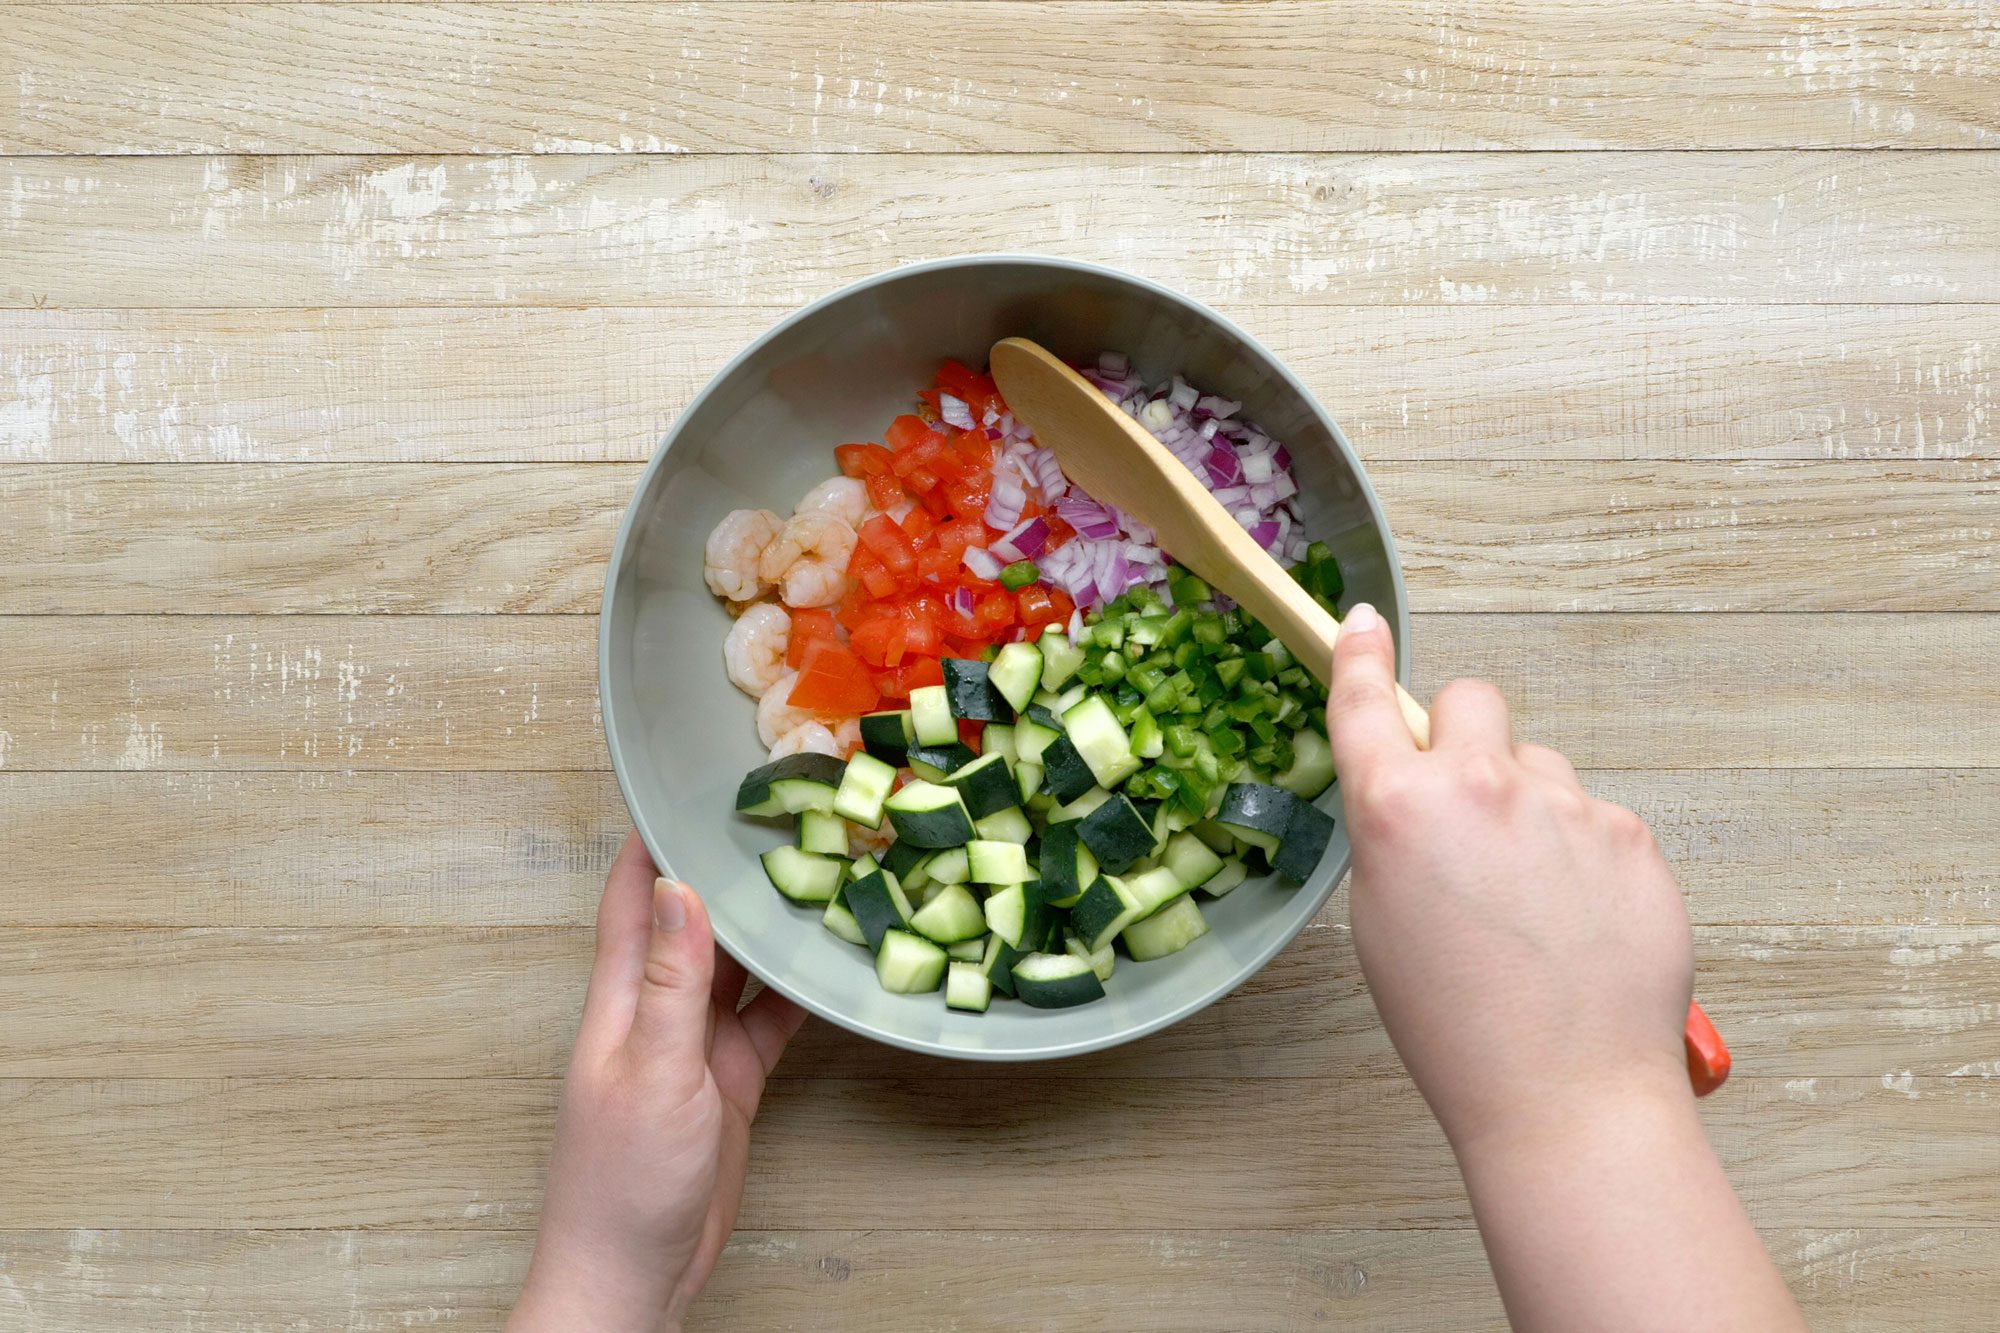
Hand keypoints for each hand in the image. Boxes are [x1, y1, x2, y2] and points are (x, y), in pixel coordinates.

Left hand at [510, 832, 806, 1332]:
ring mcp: (693, 1046)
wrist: (632, 1275)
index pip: (635, 897)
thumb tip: (683, 888)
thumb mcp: (653, 1071)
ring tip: (817, 874)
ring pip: (737, 966)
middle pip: (694, 921)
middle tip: (780, 818)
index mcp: (622, 999)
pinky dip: (797, 991)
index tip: (690, 783)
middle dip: (728, 870)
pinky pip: (768, 1019)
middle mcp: (656, 1010)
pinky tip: (830, 963)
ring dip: (769, 926)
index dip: (656, 838)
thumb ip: (673, 981)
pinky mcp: (727, 1082)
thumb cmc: (622, 1183)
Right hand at [1327, 603, 1693, 1151]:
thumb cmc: (1456, 1027)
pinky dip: (1583, 853)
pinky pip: (1595, 816)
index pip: (1369, 701)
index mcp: (1398, 810)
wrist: (1566, 1089)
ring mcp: (1565, 806)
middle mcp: (1480, 788)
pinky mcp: (1630, 834)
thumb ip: (1396, 836)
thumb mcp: (1381, 922)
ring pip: (1540, 765)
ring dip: (1529, 803)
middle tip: (1470, 807)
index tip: (1362, 624)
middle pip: (1474, 700)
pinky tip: (1577, 922)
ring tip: (1532, 898)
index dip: (1362, 656)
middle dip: (1466, 737)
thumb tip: (1420, 800)